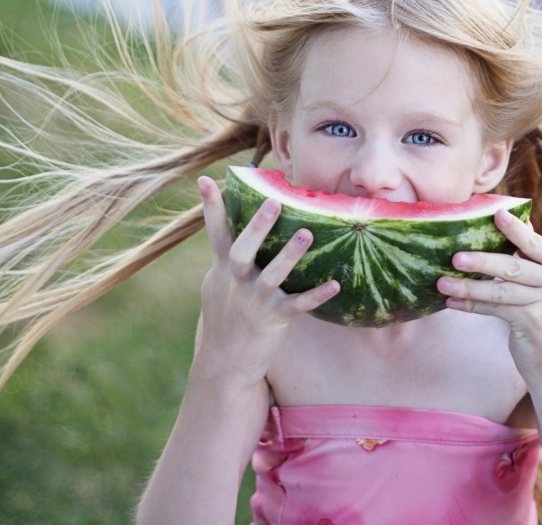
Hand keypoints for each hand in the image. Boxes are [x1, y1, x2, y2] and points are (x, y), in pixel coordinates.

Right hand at [194, 176, 339, 389]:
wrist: (224, 363)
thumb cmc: (225, 315)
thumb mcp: (218, 283)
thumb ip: (225, 256)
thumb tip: (229, 223)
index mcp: (222, 268)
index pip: (215, 232)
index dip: (210, 206)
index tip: (206, 179)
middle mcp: (235, 282)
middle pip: (242, 250)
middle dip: (257, 227)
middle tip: (274, 202)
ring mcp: (254, 301)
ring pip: (272, 275)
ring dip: (289, 256)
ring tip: (306, 234)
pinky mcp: (273, 319)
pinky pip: (298, 305)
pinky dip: (316, 295)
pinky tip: (335, 284)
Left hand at [437, 209, 541, 387]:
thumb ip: (533, 260)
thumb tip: (511, 222)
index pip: (535, 244)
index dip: (514, 229)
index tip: (494, 213)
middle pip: (513, 266)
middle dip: (481, 261)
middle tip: (454, 257)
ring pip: (500, 289)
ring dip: (468, 287)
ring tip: (442, 283)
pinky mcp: (534, 323)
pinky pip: (496, 309)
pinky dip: (472, 306)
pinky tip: (452, 303)